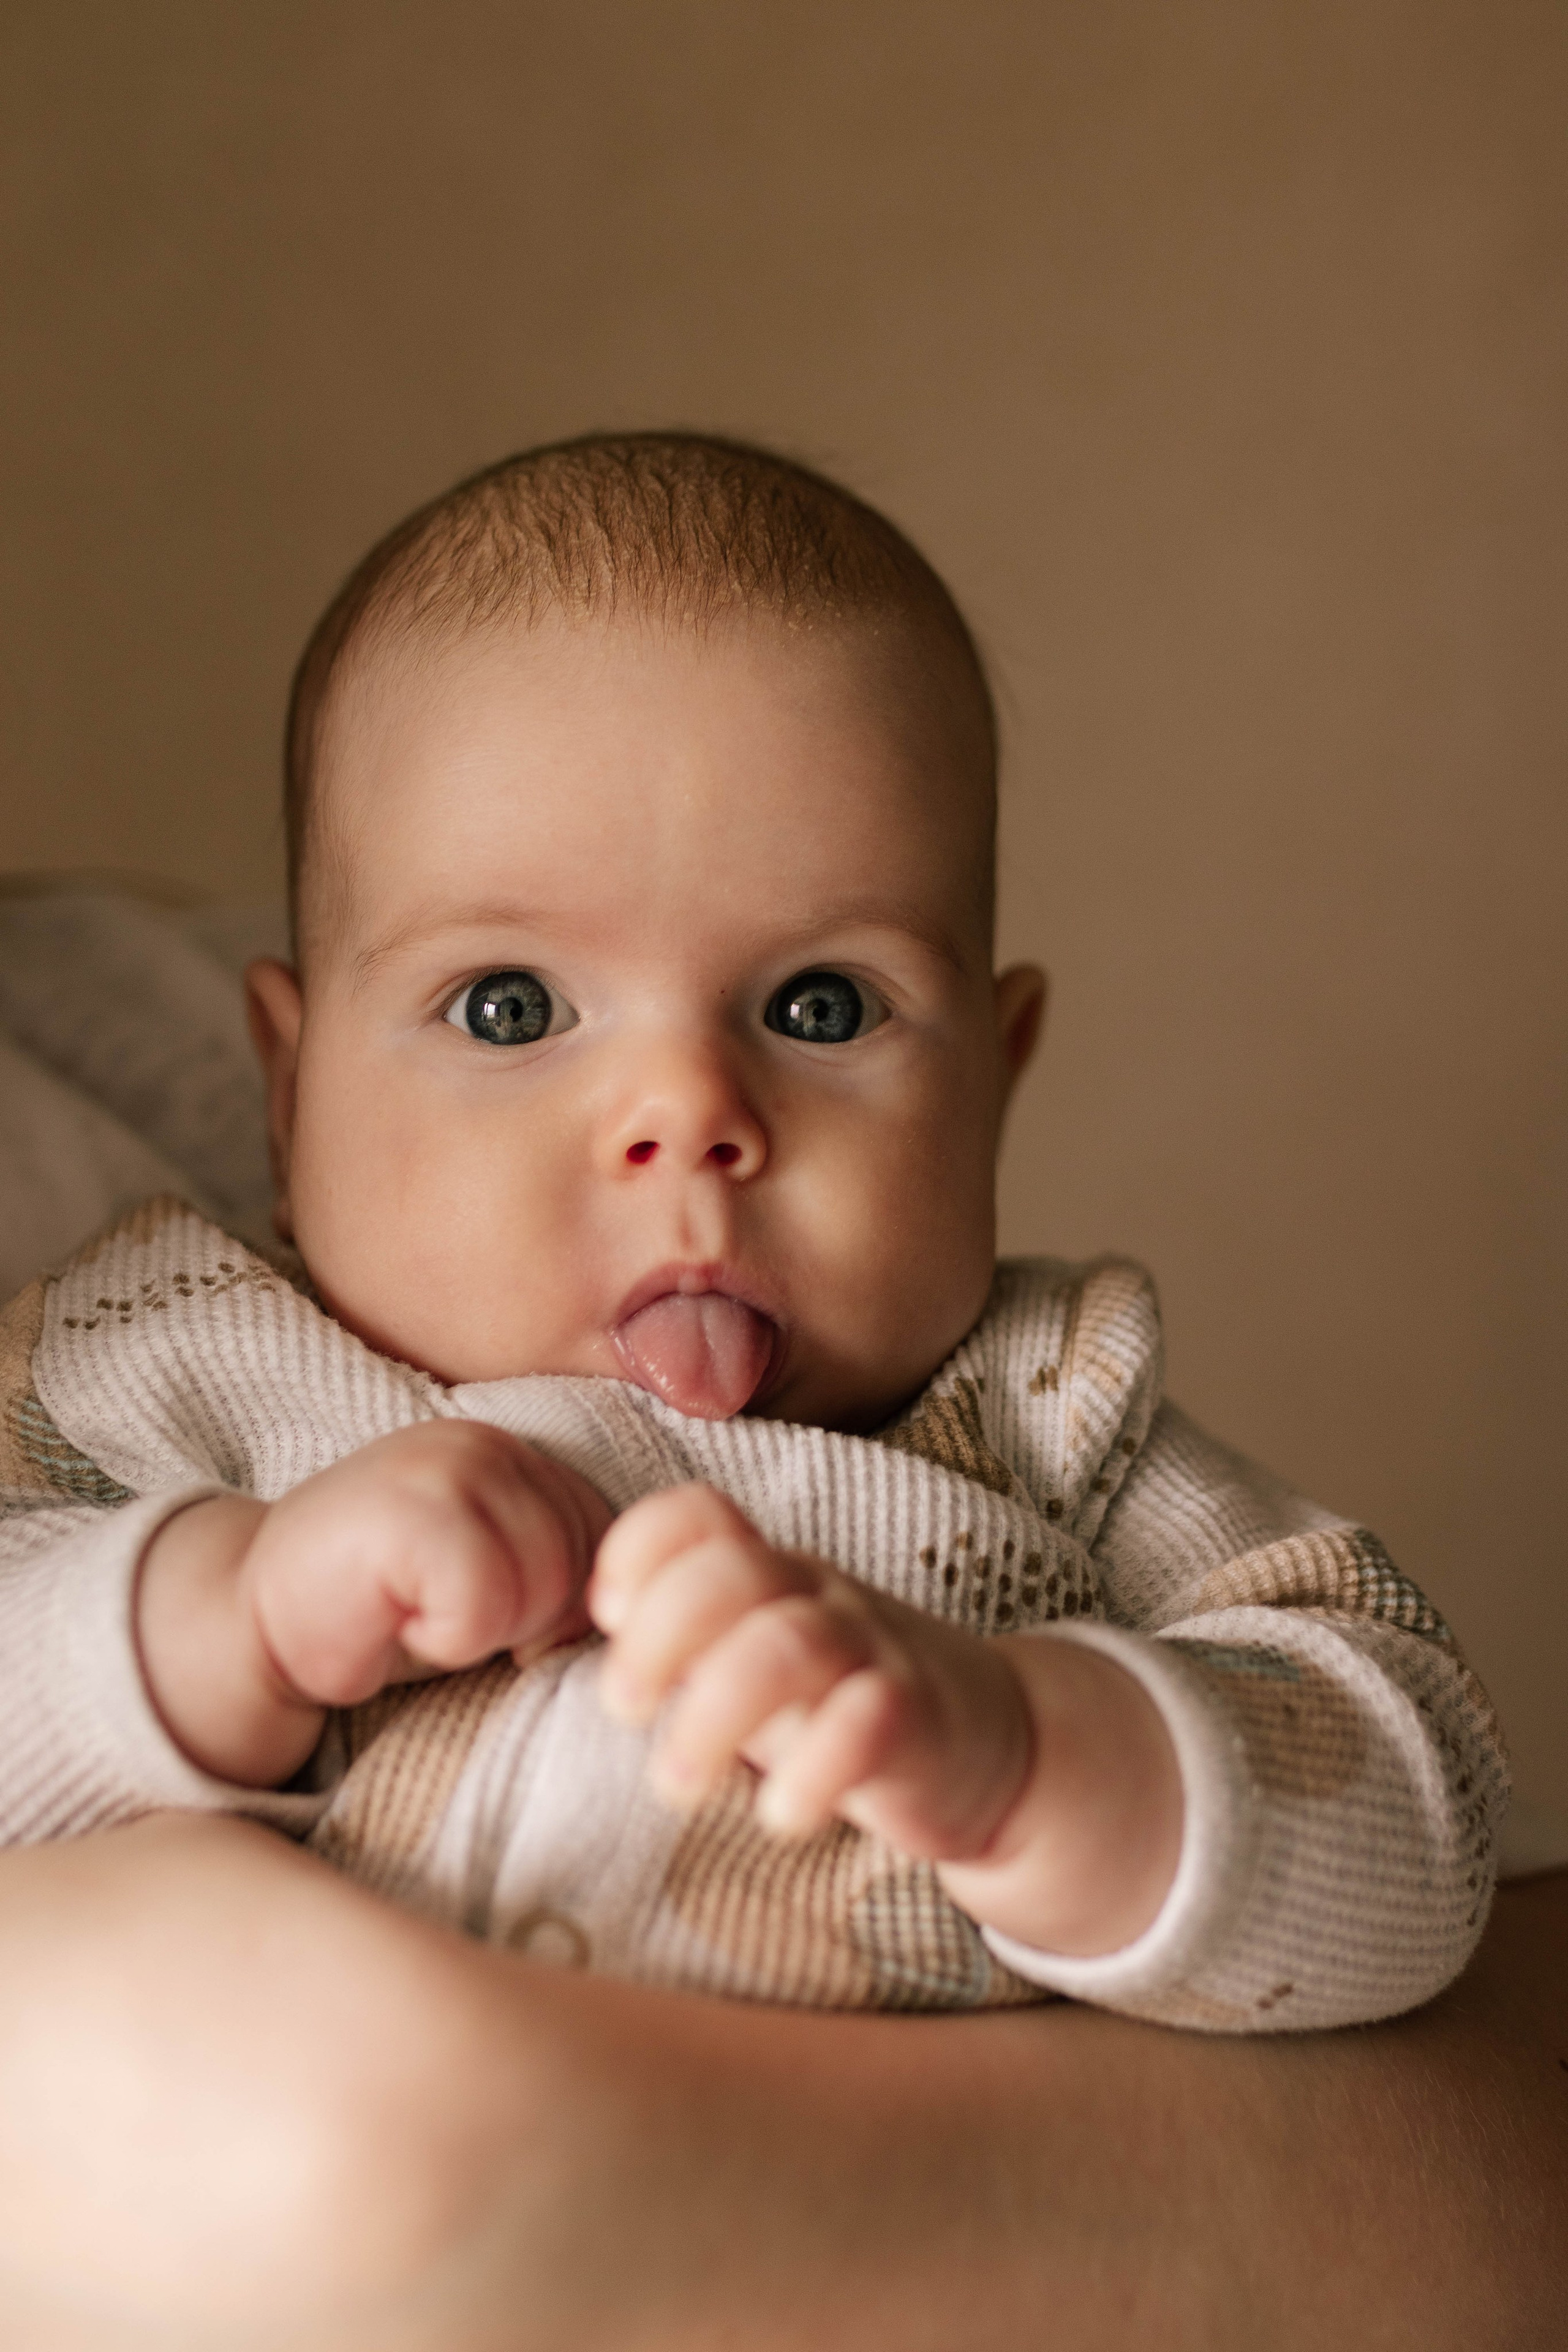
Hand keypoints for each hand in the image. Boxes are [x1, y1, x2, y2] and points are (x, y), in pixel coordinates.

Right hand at [137, 1421, 609, 1788]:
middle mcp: (489, 1443)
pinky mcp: (408, 1512)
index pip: (614, 1542)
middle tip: (438, 1609)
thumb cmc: (386, 1608)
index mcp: (520, 1453)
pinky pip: (481, 1608)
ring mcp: (445, 1467)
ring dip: (480, 1630)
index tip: (482, 1605)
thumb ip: (564, 1563)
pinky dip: (441, 1639)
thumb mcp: (495, 1573)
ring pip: (541, 1587)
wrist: (253, 1618)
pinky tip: (392, 1618)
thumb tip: (645, 1608)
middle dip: (523, 1618)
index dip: (562, 1604)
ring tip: (415, 1610)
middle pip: (584, 1567)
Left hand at [589, 1483, 1182, 1957]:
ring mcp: (872, 1651)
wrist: (989, 1743)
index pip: (698, 1515)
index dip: (637, 1548)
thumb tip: (554, 1646)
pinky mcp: (919, 1718)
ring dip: (715, 1715)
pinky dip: (817, 1768)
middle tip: (620, 1711)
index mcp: (767, 1574)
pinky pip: (870, 1721)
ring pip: (788, 1645)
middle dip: (659, 1635)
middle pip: (732, 1569)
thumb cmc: (837, 1704)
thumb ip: (676, 1644)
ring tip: (676, 1786)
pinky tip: (781, 1818)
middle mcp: (815, 1597)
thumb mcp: (751, 1660)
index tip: (601, 1617)